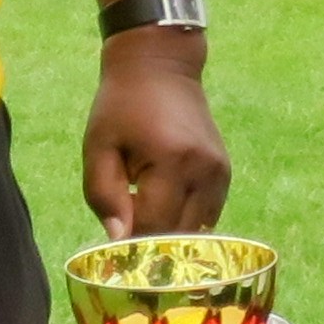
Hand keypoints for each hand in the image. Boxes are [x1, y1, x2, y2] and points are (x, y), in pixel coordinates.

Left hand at [84, 34, 228, 238]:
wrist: (161, 66)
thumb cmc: (121, 106)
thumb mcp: (98, 147)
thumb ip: (104, 195)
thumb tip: (119, 241)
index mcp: (171, 161)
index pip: (154, 227)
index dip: (132, 248)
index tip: (113, 257)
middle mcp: (204, 170)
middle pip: (181, 236)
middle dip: (153, 250)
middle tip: (127, 249)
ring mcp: (220, 173)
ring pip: (199, 233)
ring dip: (171, 239)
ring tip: (145, 229)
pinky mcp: (225, 174)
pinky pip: (207, 217)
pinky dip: (185, 224)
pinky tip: (163, 213)